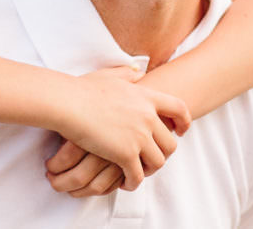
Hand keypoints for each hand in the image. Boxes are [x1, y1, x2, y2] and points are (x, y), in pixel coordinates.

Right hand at [46, 66, 190, 191]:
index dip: (184, 122)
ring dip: (149, 170)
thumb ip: (128, 73)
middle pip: (170, 142)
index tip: (181, 131)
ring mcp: (139, 136)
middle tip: (151, 159)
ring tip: (138, 173)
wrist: (68, 103)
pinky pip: (138, 175)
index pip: (179, 109)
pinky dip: (133, 182)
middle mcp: (148, 116)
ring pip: (158, 162)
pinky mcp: (126, 154)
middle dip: (163, 153)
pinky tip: (125, 183)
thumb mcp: (111, 76)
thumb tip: (138, 71)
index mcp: (146, 97)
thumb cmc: (83, 89)